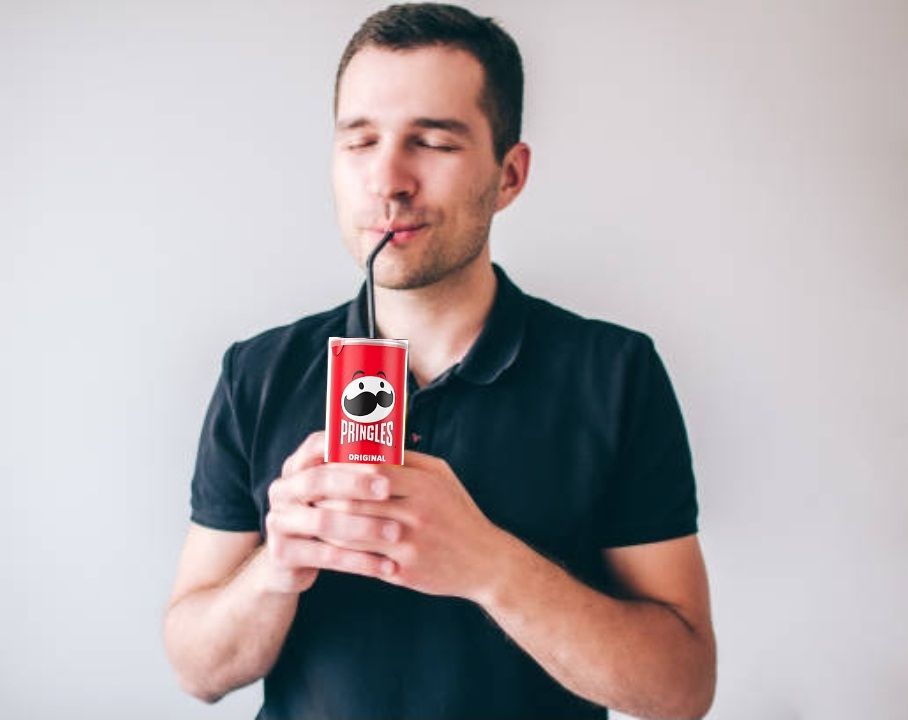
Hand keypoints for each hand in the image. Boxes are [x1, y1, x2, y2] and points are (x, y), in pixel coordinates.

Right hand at [262, 431, 397, 593]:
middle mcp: (283, 490)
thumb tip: (399, 452)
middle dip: (355, 483)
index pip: (317, 446)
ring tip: (396, 532)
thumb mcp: (336, 492)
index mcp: (297, 466)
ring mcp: (279, 521)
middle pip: (317, 480)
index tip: (379, 453)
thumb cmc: (327, 516)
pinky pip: (326, 556)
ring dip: (363, 526)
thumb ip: (357, 471)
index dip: (346, 447)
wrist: (290, 562)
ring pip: (323, 521)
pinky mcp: (282, 553)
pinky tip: (386, 565)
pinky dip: (359, 560)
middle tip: (388, 488)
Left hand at [314, 450, 508, 601]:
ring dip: (327, 525)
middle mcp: (416, 514)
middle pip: (355, 501)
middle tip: (304, 492)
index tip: (320, 466)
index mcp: (424, 485)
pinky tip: (328, 545)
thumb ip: (409, 460)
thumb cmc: (459, 513)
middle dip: (325, 496)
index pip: (370, 470)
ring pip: (353, 532)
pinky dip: (341, 552)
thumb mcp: (443, 477)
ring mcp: (409, 545)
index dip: (340, 467)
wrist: (485, 562)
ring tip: (311, 517)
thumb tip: (370, 443)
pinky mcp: (404, 572)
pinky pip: (362, 560)